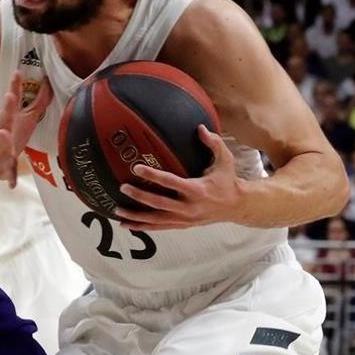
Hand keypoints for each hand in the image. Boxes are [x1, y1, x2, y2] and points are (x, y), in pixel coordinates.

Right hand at [0, 72, 52, 187]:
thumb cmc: (10, 137)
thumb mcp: (23, 119)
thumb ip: (36, 102)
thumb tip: (48, 81)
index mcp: (8, 121)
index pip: (11, 102)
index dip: (14, 87)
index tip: (17, 73)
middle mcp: (3, 134)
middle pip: (5, 119)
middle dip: (7, 108)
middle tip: (9, 96)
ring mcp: (1, 151)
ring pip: (1, 146)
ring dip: (3, 141)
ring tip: (3, 134)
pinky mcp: (3, 169)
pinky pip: (7, 174)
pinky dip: (9, 178)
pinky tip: (12, 184)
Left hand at [115, 125, 243, 229]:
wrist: (236, 206)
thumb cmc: (227, 181)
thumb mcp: (226, 160)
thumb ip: (214, 143)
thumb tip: (200, 127)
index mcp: (197, 189)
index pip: (170, 182)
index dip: (153, 175)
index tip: (136, 168)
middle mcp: (189, 207)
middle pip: (159, 203)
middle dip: (139, 196)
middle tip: (123, 188)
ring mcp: (184, 219)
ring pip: (155, 219)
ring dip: (135, 216)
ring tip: (117, 211)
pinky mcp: (182, 225)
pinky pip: (159, 227)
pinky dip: (142, 227)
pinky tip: (126, 225)